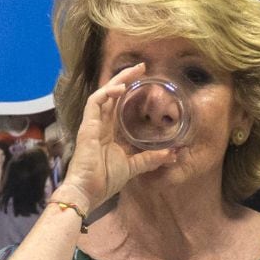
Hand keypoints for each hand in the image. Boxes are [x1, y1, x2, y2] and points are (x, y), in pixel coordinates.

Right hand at [57, 63, 176, 213]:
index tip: (144, 79)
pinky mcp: (87, 126)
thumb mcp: (133, 167)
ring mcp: (92, 124)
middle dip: (125, 78)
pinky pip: (94, 102)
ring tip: (133, 71)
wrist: (88, 192)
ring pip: (103, 93)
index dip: (128, 89)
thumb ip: (150, 159)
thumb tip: (172, 154)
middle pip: (111, 94)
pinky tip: (120, 88)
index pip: (117, 103)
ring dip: (118, 80)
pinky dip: (106, 93)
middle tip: (141, 67)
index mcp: (109, 131)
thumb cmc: (104, 180)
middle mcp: (100, 124)